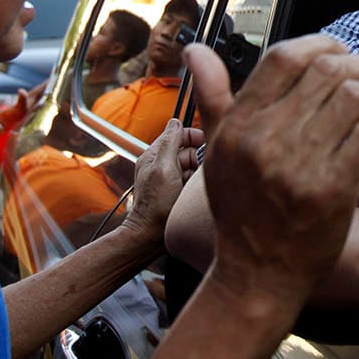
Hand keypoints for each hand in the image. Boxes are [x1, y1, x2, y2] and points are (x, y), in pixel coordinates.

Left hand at [122, 118, 204, 247]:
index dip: (194, 136)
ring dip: (199, 173)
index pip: (178, 134)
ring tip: (195, 185)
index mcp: (155, 155)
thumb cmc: (155, 205)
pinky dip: (197, 184)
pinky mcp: (179, 191)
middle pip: (190, 150)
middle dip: (199, 158)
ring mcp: (172, 179)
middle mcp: (163, 165)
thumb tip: (175, 121)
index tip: (206, 143)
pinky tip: (195, 193)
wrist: (152, 236)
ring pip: (195, 166)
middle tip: (201, 171)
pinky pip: (194, 180)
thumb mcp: (162, 168)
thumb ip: (169, 143)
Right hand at [184, 35, 358, 303]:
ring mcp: (299, 164)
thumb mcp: (218, 150)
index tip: (339, 54)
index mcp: (240, 123)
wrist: (257, 274)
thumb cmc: (241, 209)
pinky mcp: (331, 189)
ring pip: (356, 97)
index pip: (284, 56)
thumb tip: (194, 49)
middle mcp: (266, 138)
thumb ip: (213, 96)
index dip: (321, 44)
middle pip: (327, 69)